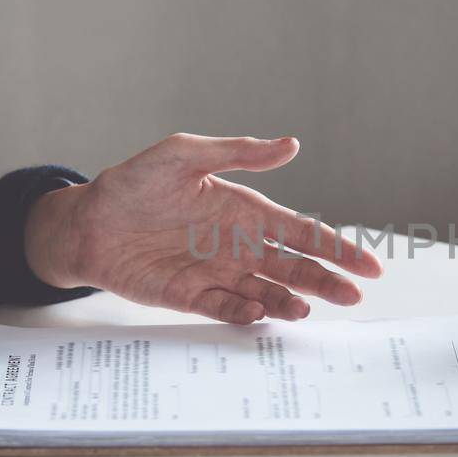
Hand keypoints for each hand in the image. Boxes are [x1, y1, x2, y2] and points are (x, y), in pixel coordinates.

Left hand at [24, 133, 382, 323]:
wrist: (88, 222)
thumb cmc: (134, 183)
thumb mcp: (184, 154)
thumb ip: (238, 153)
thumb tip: (291, 144)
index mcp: (246, 212)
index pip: (303, 233)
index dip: (337, 248)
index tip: (369, 264)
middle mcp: (239, 245)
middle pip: (295, 268)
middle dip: (327, 282)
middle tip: (353, 296)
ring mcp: (218, 273)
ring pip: (267, 293)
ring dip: (288, 302)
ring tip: (304, 308)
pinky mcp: (191, 297)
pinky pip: (226, 308)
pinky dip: (244, 312)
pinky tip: (257, 311)